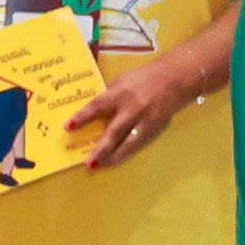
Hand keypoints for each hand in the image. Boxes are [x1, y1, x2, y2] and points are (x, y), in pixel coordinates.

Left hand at [69, 53, 207, 171]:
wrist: (175, 79)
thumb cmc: (144, 78)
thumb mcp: (122, 80)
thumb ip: (109, 95)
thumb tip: (94, 112)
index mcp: (121, 92)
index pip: (97, 105)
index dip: (82, 117)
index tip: (68, 127)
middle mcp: (133, 108)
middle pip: (114, 132)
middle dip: (100, 148)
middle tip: (88, 163)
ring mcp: (145, 120)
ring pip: (127, 144)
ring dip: (112, 157)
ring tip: (99, 165)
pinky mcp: (154, 129)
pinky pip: (137, 145)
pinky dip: (125, 153)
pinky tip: (115, 159)